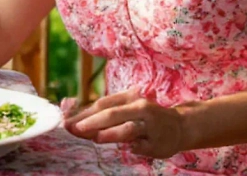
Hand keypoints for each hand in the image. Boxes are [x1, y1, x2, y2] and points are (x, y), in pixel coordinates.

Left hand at [62, 88, 190, 159]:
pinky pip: (141, 146)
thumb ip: (105, 115)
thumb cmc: (144, 117)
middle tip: (75, 128)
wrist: (179, 125)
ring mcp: (149, 126)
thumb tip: (75, 122)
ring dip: (111, 133)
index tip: (67, 121)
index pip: (103, 104)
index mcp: (130, 98)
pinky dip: (132, 147)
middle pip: (113, 114)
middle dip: (93, 121)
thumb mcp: (127, 109)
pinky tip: (127, 149)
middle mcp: (140, 109)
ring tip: (96, 138)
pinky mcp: (157, 143)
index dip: (84, 112)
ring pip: (129, 128)